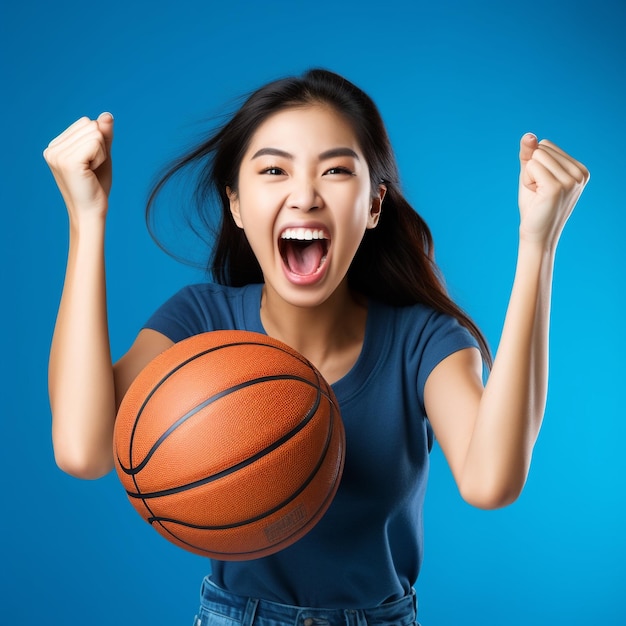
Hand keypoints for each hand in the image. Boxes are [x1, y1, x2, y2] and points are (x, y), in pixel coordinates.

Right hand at [43, 113, 114, 220]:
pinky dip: (102, 157)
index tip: (90, 163)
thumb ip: (104, 135)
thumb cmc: (96, 187)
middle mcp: (52, 149)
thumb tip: (107, 115)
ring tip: (91, 171)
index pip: (85, 122)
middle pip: (90, 125)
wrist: (92, 212)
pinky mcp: (68, 161)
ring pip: (95, 134)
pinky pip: (97, 143)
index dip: (98, 142)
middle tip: (92, 169)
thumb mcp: (102, 156)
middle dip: (100, 147)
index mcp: (55, 146)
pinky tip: (92, 172)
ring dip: (101, 154)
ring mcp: (57, 154)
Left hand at [517, 133, 588, 247]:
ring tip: (538, 194)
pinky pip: (532, 166)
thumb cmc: (534, 206)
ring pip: (536, 157)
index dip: (535, 165)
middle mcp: (580, 173)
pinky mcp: (557, 187)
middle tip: (538, 192)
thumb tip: (528, 135)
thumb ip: (529, 154)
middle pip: (542, 148)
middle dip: (532, 170)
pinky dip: (527, 180)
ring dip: (529, 176)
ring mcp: (571, 180)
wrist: (536, 235)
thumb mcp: (531, 175)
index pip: (546, 145)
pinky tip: (536, 196)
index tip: (541, 185)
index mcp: (579, 169)